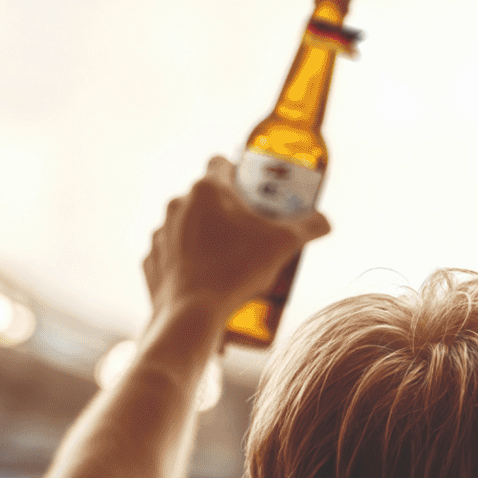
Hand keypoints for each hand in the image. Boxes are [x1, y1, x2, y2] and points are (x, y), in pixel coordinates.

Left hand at [141, 156, 329, 326]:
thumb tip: (325, 221)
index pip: (221, 162)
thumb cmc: (236, 270)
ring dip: (206, 236)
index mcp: (207, 190)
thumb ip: (309, 226)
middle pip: (206, 198)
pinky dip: (188, 262)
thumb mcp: (284, 244)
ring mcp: (161, 233)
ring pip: (187, 225)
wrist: (191, 314)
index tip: (253, 190)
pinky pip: (173, 254)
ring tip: (230, 261)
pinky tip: (207, 279)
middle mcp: (178, 204)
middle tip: (251, 232)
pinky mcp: (152, 260)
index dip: (239, 172)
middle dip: (227, 211)